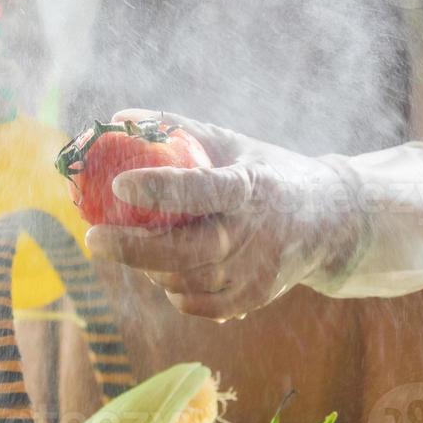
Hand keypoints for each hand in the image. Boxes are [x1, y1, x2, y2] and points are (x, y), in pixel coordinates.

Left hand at [86, 109, 364, 320]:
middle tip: (92, 237)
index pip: (202, 189)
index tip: (118, 184)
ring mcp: (257, 271)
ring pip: (185, 280)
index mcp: (251, 186)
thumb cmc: (266, 172)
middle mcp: (257, 233)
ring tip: (129, 247)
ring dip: (148, 267)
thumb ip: (176, 130)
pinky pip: (199, 304)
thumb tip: (117, 118)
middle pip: (185, 249)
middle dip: (131, 247)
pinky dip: (173, 290)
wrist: (330, 221)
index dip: (160, 189)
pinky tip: (164, 271)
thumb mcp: (231, 143)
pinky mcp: (255, 298)